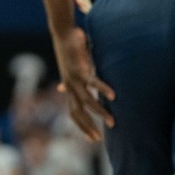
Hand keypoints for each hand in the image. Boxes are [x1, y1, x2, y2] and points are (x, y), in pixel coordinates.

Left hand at [52, 26, 114, 141]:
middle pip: (76, 112)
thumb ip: (68, 82)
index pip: (73, 113)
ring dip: (100, 113)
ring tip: (112, 122)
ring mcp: (73, 78)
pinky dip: (102, 89)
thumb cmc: (68, 51)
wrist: (62, 34)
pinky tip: (113, 96)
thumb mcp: (68, 70)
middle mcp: (69, 86)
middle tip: (98, 140)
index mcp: (68, 88)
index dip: (81, 126)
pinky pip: (92, 82)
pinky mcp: (79, 68)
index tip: (92, 139)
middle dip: (87, 127)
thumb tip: (61, 90)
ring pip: (87, 101)